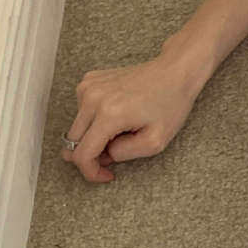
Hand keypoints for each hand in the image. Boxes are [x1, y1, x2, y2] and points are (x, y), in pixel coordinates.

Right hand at [60, 51, 201, 183]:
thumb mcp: (155, 142)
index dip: (91, 172)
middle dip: (92, 155)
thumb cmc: (170, 104)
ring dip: (93, 136)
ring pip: (76, 127)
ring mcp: (88, 86)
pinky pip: (81, 111)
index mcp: (109, 114)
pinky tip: (116, 113)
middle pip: (73, 142)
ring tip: (121, 129)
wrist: (174, 72)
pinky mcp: (89, 80)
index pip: (82, 155)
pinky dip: (94, 119)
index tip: (105, 175)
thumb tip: (104, 153)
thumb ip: (124, 155)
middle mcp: (93, 98)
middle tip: (117, 152)